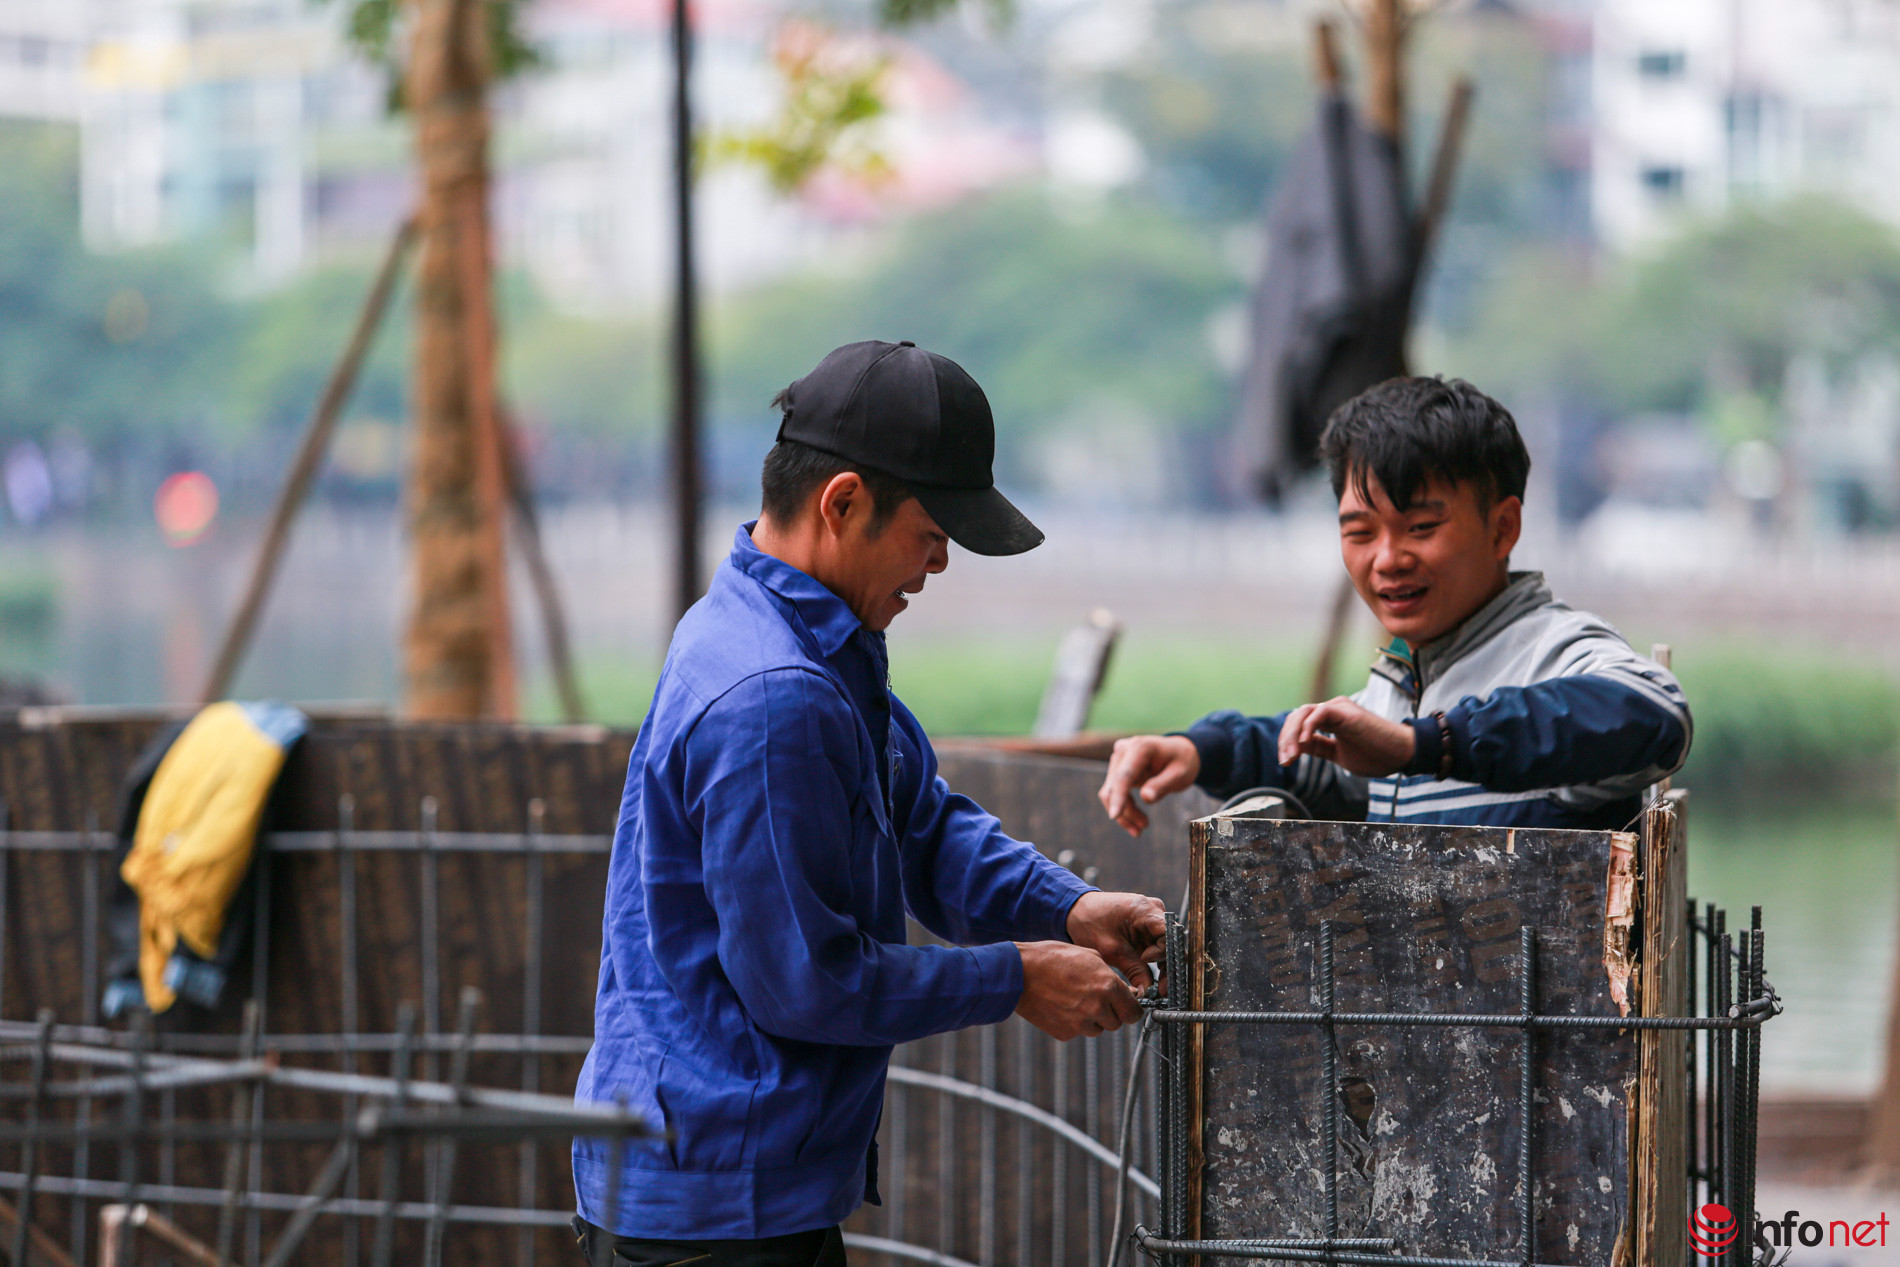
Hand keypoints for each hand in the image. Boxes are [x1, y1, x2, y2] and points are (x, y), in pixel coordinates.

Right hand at [1014, 942, 1141, 1039]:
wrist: (1017, 973)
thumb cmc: (1051, 958)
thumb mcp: (1088, 955)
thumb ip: (1111, 976)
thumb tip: (1127, 991)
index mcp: (1107, 986)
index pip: (1134, 1012)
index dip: (1131, 1008)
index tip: (1127, 1006)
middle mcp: (1097, 1007)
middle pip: (1117, 1023)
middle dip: (1111, 1012)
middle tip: (1095, 997)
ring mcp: (1080, 1023)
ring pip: (1098, 1029)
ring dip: (1093, 1019)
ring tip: (1074, 999)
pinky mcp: (1065, 1033)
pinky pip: (1078, 1032)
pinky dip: (1074, 1023)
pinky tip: (1062, 1005)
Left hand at [1066, 890, 1166, 990]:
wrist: (1077, 911)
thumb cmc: (1090, 923)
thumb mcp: (1111, 950)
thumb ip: (1133, 970)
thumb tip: (1147, 991)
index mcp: (1145, 909)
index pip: (1169, 934)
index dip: (1163, 953)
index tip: (1146, 962)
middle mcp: (1154, 910)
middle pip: (1172, 942)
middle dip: (1168, 966)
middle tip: (1161, 989)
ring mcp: (1153, 917)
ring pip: (1168, 946)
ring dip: (1164, 966)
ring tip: (1158, 988)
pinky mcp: (1148, 926)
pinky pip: (1159, 946)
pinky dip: (1156, 961)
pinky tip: (1151, 976)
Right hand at [1097, 735, 1199, 835]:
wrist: (1179, 752)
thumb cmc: (1182, 762)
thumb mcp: (1180, 775)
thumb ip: (1163, 785)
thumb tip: (1146, 798)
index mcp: (1140, 747)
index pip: (1124, 775)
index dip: (1118, 797)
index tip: (1114, 816)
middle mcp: (1123, 750)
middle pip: (1115, 786)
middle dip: (1125, 811)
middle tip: (1142, 829)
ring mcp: (1118, 758)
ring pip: (1110, 791)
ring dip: (1123, 812)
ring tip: (1141, 828)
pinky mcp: (1117, 768)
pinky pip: (1114, 791)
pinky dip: (1123, 807)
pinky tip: (1136, 820)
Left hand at [1277, 696, 1415, 775]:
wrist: (1402, 754)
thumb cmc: (1376, 755)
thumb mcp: (1339, 755)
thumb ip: (1320, 748)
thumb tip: (1298, 748)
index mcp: (1329, 719)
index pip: (1298, 725)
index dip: (1288, 742)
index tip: (1285, 762)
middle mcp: (1332, 710)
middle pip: (1296, 717)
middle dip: (1286, 739)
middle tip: (1285, 761)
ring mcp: (1338, 708)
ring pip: (1303, 713)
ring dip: (1293, 735)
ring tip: (1292, 755)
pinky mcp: (1346, 712)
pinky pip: (1319, 712)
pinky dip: (1308, 727)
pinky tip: (1305, 743)